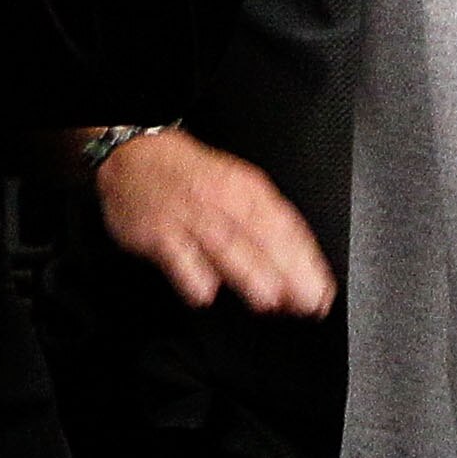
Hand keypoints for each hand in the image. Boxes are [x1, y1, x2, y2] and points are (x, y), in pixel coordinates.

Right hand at [99, 128, 333, 314]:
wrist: (133, 156)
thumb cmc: (190, 178)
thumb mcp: (235, 184)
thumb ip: (264, 222)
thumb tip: (298, 265)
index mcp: (245, 189)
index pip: (285, 226)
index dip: (306, 259)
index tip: (323, 288)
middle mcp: (221, 200)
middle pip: (260, 238)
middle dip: (287, 271)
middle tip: (306, 300)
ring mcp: (189, 216)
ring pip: (223, 245)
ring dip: (247, 273)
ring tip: (268, 299)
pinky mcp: (158, 232)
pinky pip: (177, 255)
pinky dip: (191, 274)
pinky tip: (205, 293)